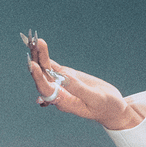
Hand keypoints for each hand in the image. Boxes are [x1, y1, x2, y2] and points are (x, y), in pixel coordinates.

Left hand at [25, 35, 145, 129]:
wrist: (112, 106)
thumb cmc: (106, 106)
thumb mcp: (96, 98)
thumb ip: (80, 90)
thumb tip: (64, 77)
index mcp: (64, 101)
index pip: (47, 90)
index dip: (39, 78)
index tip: (34, 65)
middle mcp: (59, 93)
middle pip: (42, 77)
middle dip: (36, 61)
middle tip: (33, 44)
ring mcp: (60, 83)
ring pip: (45, 69)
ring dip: (38, 55)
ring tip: (35, 40)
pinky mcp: (65, 75)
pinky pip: (52, 64)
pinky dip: (45, 55)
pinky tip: (39, 44)